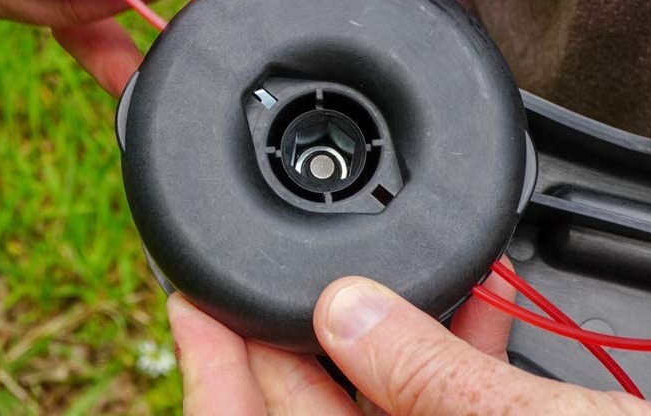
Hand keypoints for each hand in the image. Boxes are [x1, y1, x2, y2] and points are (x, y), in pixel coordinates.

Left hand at [170, 270, 650, 414]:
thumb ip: (430, 386)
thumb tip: (345, 312)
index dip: (211, 363)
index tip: (190, 293)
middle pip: (306, 405)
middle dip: (294, 324)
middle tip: (274, 251)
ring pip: (378, 398)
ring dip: (377, 324)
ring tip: (373, 254)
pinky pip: (443, 402)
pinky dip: (445, 350)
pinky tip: (460, 295)